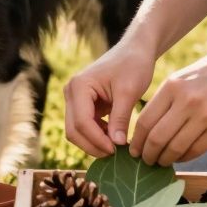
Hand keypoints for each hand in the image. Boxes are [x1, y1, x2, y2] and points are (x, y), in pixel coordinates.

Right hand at [63, 40, 157, 157]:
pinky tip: (114, 139)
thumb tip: (117, 145)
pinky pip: (85, 126)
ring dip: (94, 142)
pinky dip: (97, 136)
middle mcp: (71, 93)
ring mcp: (75, 99)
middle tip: (115, 155)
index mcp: (79, 87)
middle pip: (73, 130)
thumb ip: (121, 118)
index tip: (116, 150)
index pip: (81, 122)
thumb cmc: (133, 65)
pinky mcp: (83, 104)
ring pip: (76, 131)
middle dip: (92, 145)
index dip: (97, 140)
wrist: (135, 50)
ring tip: (116, 148)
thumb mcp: (129, 92)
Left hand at [130, 36, 206, 165]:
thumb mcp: (183, 77)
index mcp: (172, 86)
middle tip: (145, 161)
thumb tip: (147, 130)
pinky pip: (198, 149)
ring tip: (161, 162)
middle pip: (157, 138)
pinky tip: (181, 157)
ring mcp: (206, 115)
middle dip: (147, 154)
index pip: (144, 121)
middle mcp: (187, 101)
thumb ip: (166, 100)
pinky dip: (185, 157)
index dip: (136, 141)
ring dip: (165, 159)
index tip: (133, 150)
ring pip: (176, 148)